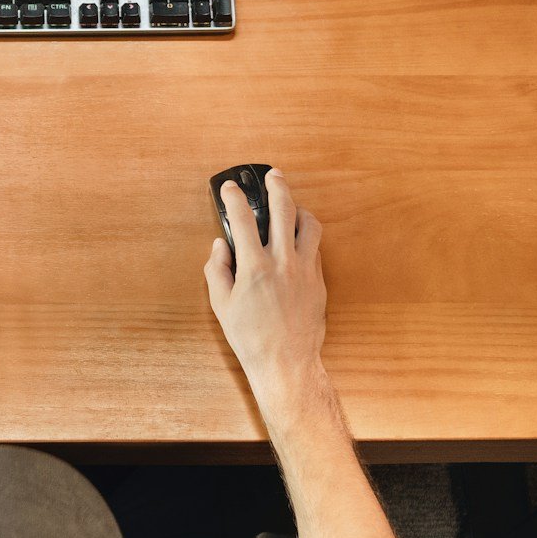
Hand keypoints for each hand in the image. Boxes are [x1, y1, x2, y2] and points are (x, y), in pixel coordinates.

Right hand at [204, 168, 327, 404]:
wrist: (285, 362)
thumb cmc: (250, 337)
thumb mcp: (221, 305)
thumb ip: (217, 269)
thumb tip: (220, 245)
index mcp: (254, 267)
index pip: (241, 219)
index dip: (233, 198)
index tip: (229, 188)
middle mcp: (283, 262)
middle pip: (284, 209)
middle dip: (276, 185)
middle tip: (272, 175)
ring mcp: (305, 270)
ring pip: (309, 224)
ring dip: (299, 209)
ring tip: (292, 205)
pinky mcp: (319, 280)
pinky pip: (315, 248)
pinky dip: (305, 237)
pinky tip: (297, 240)